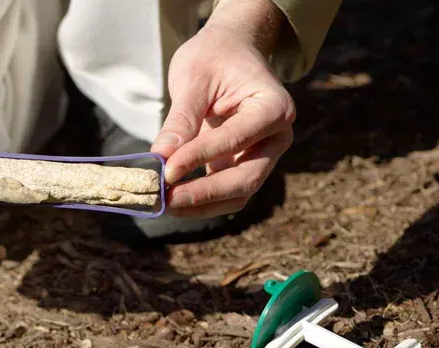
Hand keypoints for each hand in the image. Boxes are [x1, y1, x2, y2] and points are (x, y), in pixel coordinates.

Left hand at [152, 1, 295, 217]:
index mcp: (273, 107)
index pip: (236, 139)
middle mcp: (277, 136)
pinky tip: (171, 201)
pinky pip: (227, 193)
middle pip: (246, 178)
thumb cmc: (214, 58)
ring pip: (239, 193)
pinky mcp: (244, 164)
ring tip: (162, 205)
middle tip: (164, 200)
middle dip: (204, 193)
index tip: (165, 170)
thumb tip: (161, 158)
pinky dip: (201, 201)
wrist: (229, 51)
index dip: (199, 157)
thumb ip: (181, 119)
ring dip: (201, 205)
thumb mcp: (194, 79)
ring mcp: (263, 154)